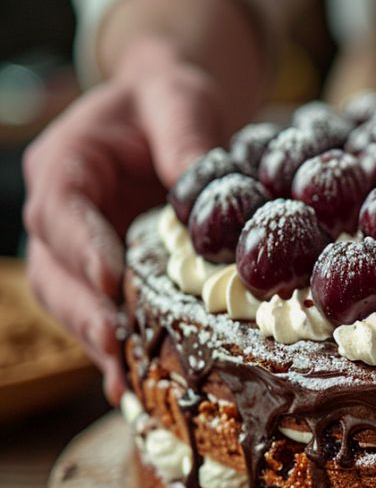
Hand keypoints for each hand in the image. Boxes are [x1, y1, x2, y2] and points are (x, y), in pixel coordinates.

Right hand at [22, 42, 223, 402]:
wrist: (170, 112)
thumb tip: (209, 183)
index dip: (82, 247)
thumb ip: (186, 136)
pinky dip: (116, 349)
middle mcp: (59, 213)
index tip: (112, 279)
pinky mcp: (105, 274)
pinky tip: (135, 389)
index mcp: (66, 165)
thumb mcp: (178, 99)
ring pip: (70, 302)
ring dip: (96, 339)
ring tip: (126, 377)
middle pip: (54, 270)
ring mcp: (78, 249)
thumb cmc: (168, 98)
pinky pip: (103, 312)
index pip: (60, 210)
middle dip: (84, 309)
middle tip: (117, 342)